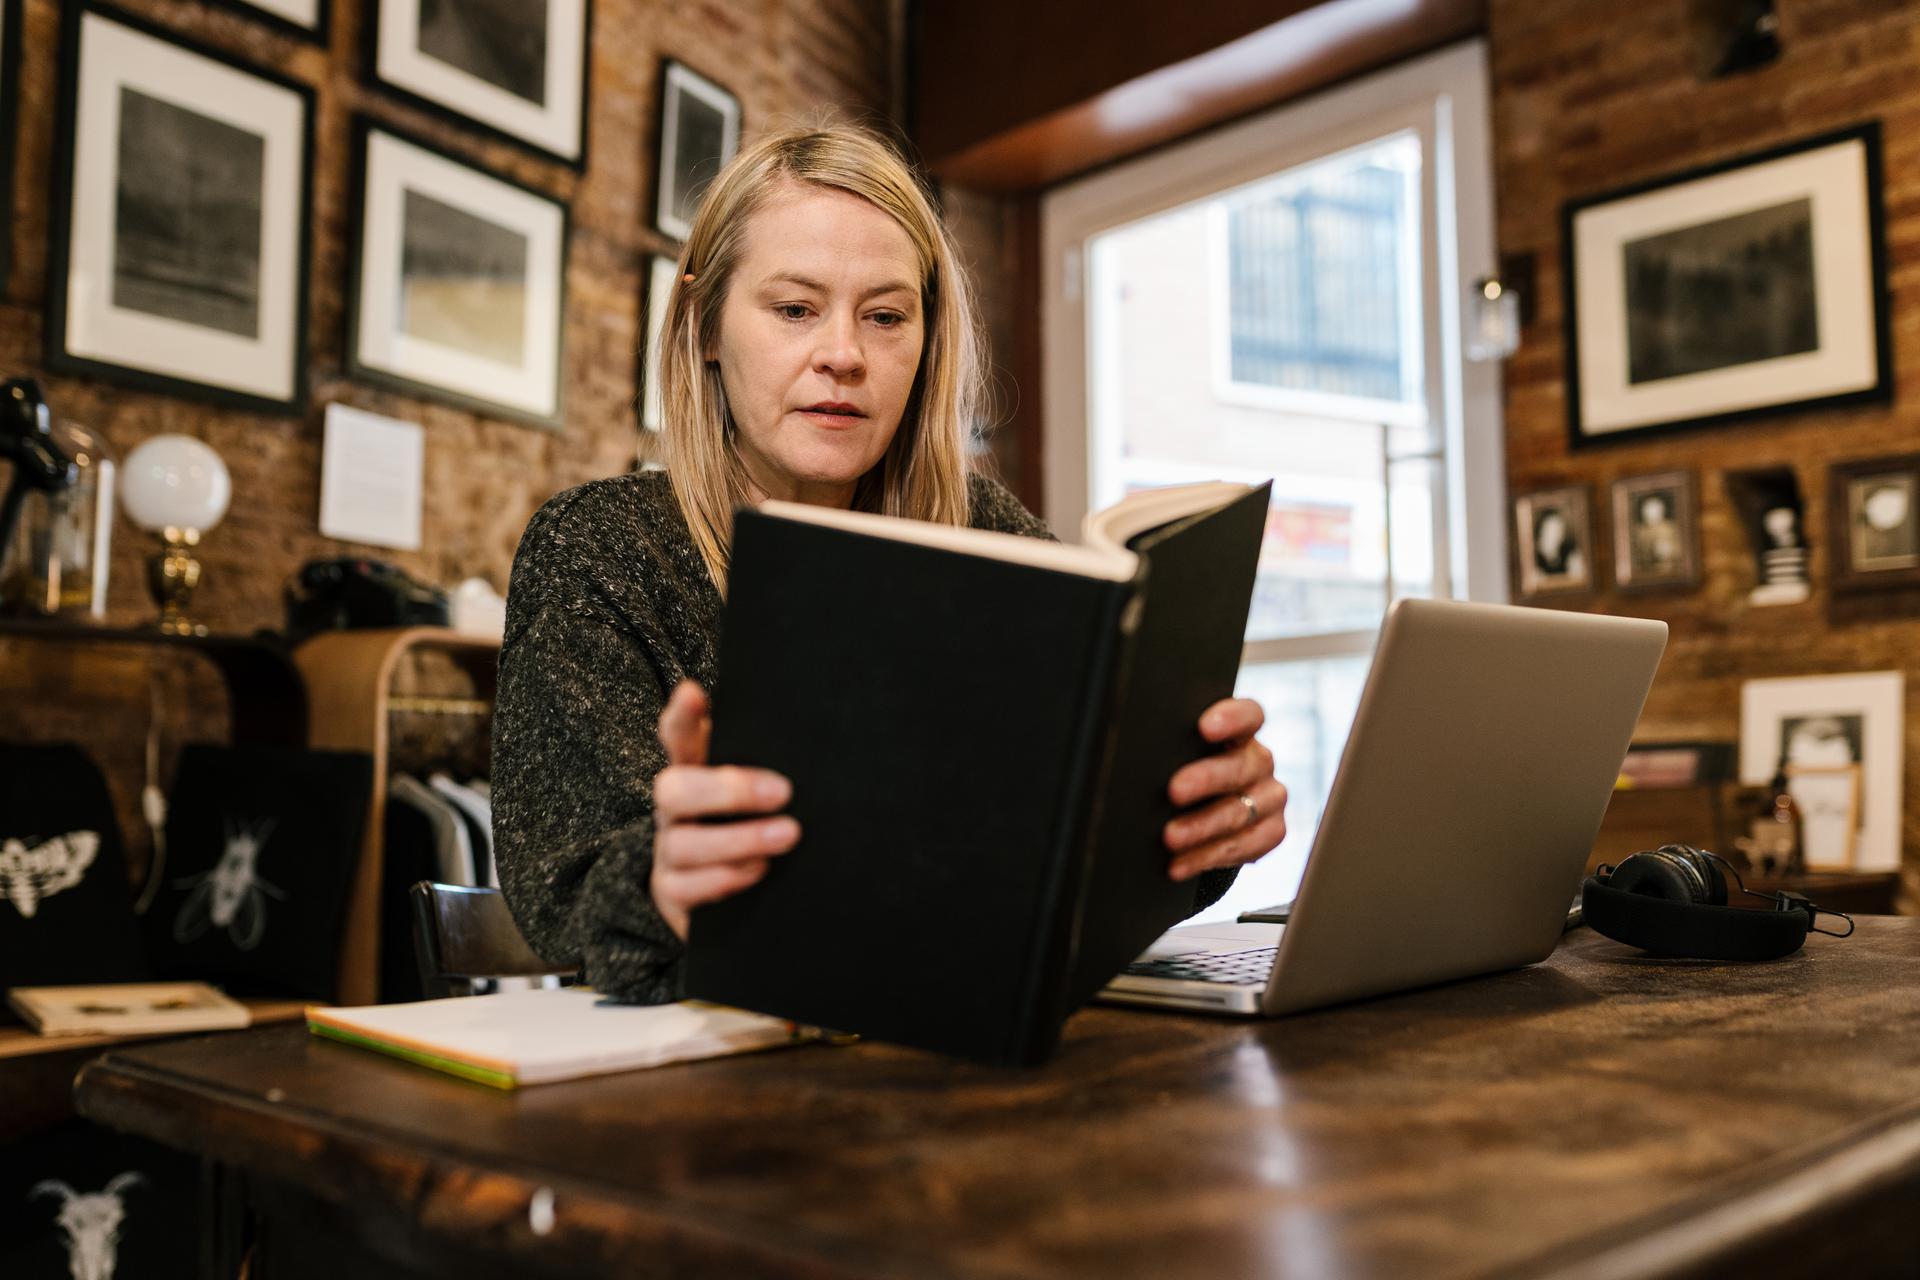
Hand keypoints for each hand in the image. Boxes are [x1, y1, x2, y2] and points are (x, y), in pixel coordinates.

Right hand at [650, 680, 799, 939]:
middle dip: (728, 790)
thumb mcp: (761, 788)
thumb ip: (770, 760)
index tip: (693, 692)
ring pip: (682, 842)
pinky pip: (685, 887)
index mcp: (694, 773)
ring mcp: (669, 850)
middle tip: (783, 792)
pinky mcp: (672, 891)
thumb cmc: (756, 825)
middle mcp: (674, 809)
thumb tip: (810, 731)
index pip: (677, 736)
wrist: (738, 896)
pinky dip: (726, 878)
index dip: (681, 716)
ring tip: (788, 835)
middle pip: (673, 789)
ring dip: (739, 839)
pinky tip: (761, 870)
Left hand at [1162, 697, 1287, 882]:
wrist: (1209, 815)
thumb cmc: (1185, 772)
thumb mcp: (1180, 756)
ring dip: (1201, 828)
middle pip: (1239, 767)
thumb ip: (1171, 749)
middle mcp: (1260, 762)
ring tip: (1170, 837)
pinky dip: (1206, 858)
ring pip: (1239, 813)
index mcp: (1241, 733)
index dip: (1231, 718)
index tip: (1204, 727)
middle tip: (1174, 791)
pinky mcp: (1272, 831)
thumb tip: (1132, 756)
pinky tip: (1178, 865)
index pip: (1248, 716)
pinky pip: (1243, 847)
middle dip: (1205, 780)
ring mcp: (1270, 797)